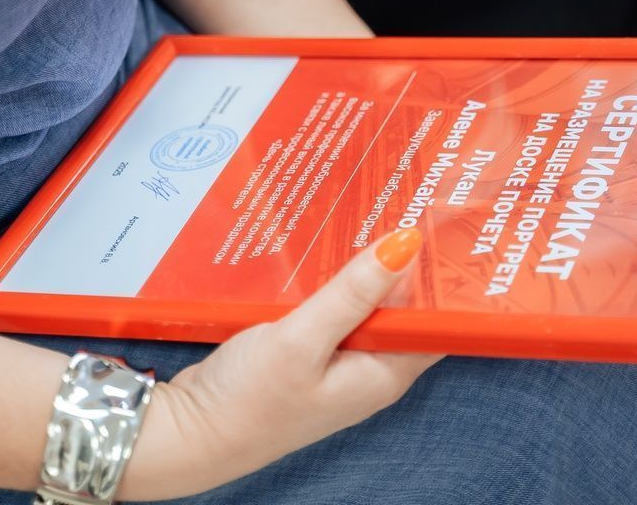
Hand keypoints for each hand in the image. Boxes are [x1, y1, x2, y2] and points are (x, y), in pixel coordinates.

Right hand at [120, 228, 439, 499]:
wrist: (189, 433)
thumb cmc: (247, 400)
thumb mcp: (302, 339)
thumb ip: (353, 293)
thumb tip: (406, 246)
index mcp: (385, 374)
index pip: (437, 322)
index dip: (445, 277)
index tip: (447, 227)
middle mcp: (371, 371)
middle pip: (404, 309)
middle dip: (407, 264)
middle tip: (411, 205)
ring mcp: (342, 364)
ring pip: (368, 305)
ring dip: (368, 270)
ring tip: (376, 214)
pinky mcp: (313, 355)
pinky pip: (338, 311)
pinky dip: (337, 283)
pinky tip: (330, 252)